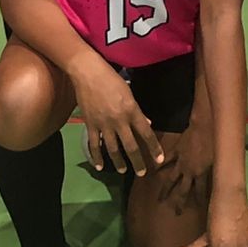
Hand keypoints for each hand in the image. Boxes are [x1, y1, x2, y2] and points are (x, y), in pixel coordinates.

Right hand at [73, 58, 161, 175]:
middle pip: (131, 146)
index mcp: (132, 111)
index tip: (159, 160)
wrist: (88, 73)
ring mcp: (104, 124)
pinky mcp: (90, 125)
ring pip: (113, 149)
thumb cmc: (112, 79)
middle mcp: (119, 120)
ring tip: (123, 170)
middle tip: (142, 173)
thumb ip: (138, 110)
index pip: (146, 133)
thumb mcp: (129, 92)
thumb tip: (147, 123)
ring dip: (119, 162)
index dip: (154, 148)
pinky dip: (96, 157)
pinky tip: (100, 166)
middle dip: (138, 161)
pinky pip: (94, 145)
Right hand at [157, 115, 212, 211]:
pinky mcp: (176, 152)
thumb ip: (217, 170)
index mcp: (201, 174)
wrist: (205, 126)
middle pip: (183, 190)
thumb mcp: (220, 159)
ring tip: (160, 200)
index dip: (200, 201)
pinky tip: (153, 172)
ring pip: (171, 179)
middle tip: (176, 213)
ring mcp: (180, 162)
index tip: (199, 210)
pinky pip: (166, 160)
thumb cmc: (216, 141)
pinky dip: (159, 166)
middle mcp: (189, 171)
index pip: (200, 192)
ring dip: (165, 190)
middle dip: (180, 202)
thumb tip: (224, 179)